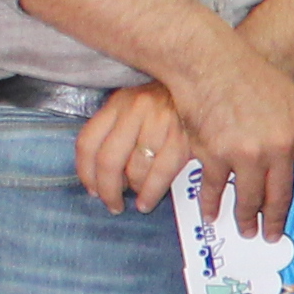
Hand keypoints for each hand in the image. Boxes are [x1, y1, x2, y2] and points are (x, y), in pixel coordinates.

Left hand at [76, 83, 192, 213]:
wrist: (208, 88)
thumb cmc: (166, 104)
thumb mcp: (134, 108)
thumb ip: (115, 132)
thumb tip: (100, 176)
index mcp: (118, 102)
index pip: (88, 142)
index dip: (86, 173)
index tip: (92, 190)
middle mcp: (136, 109)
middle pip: (109, 160)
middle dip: (108, 190)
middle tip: (113, 205)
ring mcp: (161, 121)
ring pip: (136, 169)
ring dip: (135, 191)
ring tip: (138, 198)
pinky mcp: (184, 136)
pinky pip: (162, 173)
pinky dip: (152, 193)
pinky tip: (147, 201)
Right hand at [162, 33, 293, 240]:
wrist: (209, 63)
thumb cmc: (249, 73)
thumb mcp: (289, 96)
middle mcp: (278, 148)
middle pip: (280, 197)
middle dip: (276, 220)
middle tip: (273, 234)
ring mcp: (245, 155)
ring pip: (248, 200)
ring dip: (247, 219)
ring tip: (247, 229)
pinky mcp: (214, 157)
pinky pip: (215, 190)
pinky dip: (212, 206)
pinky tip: (213, 214)